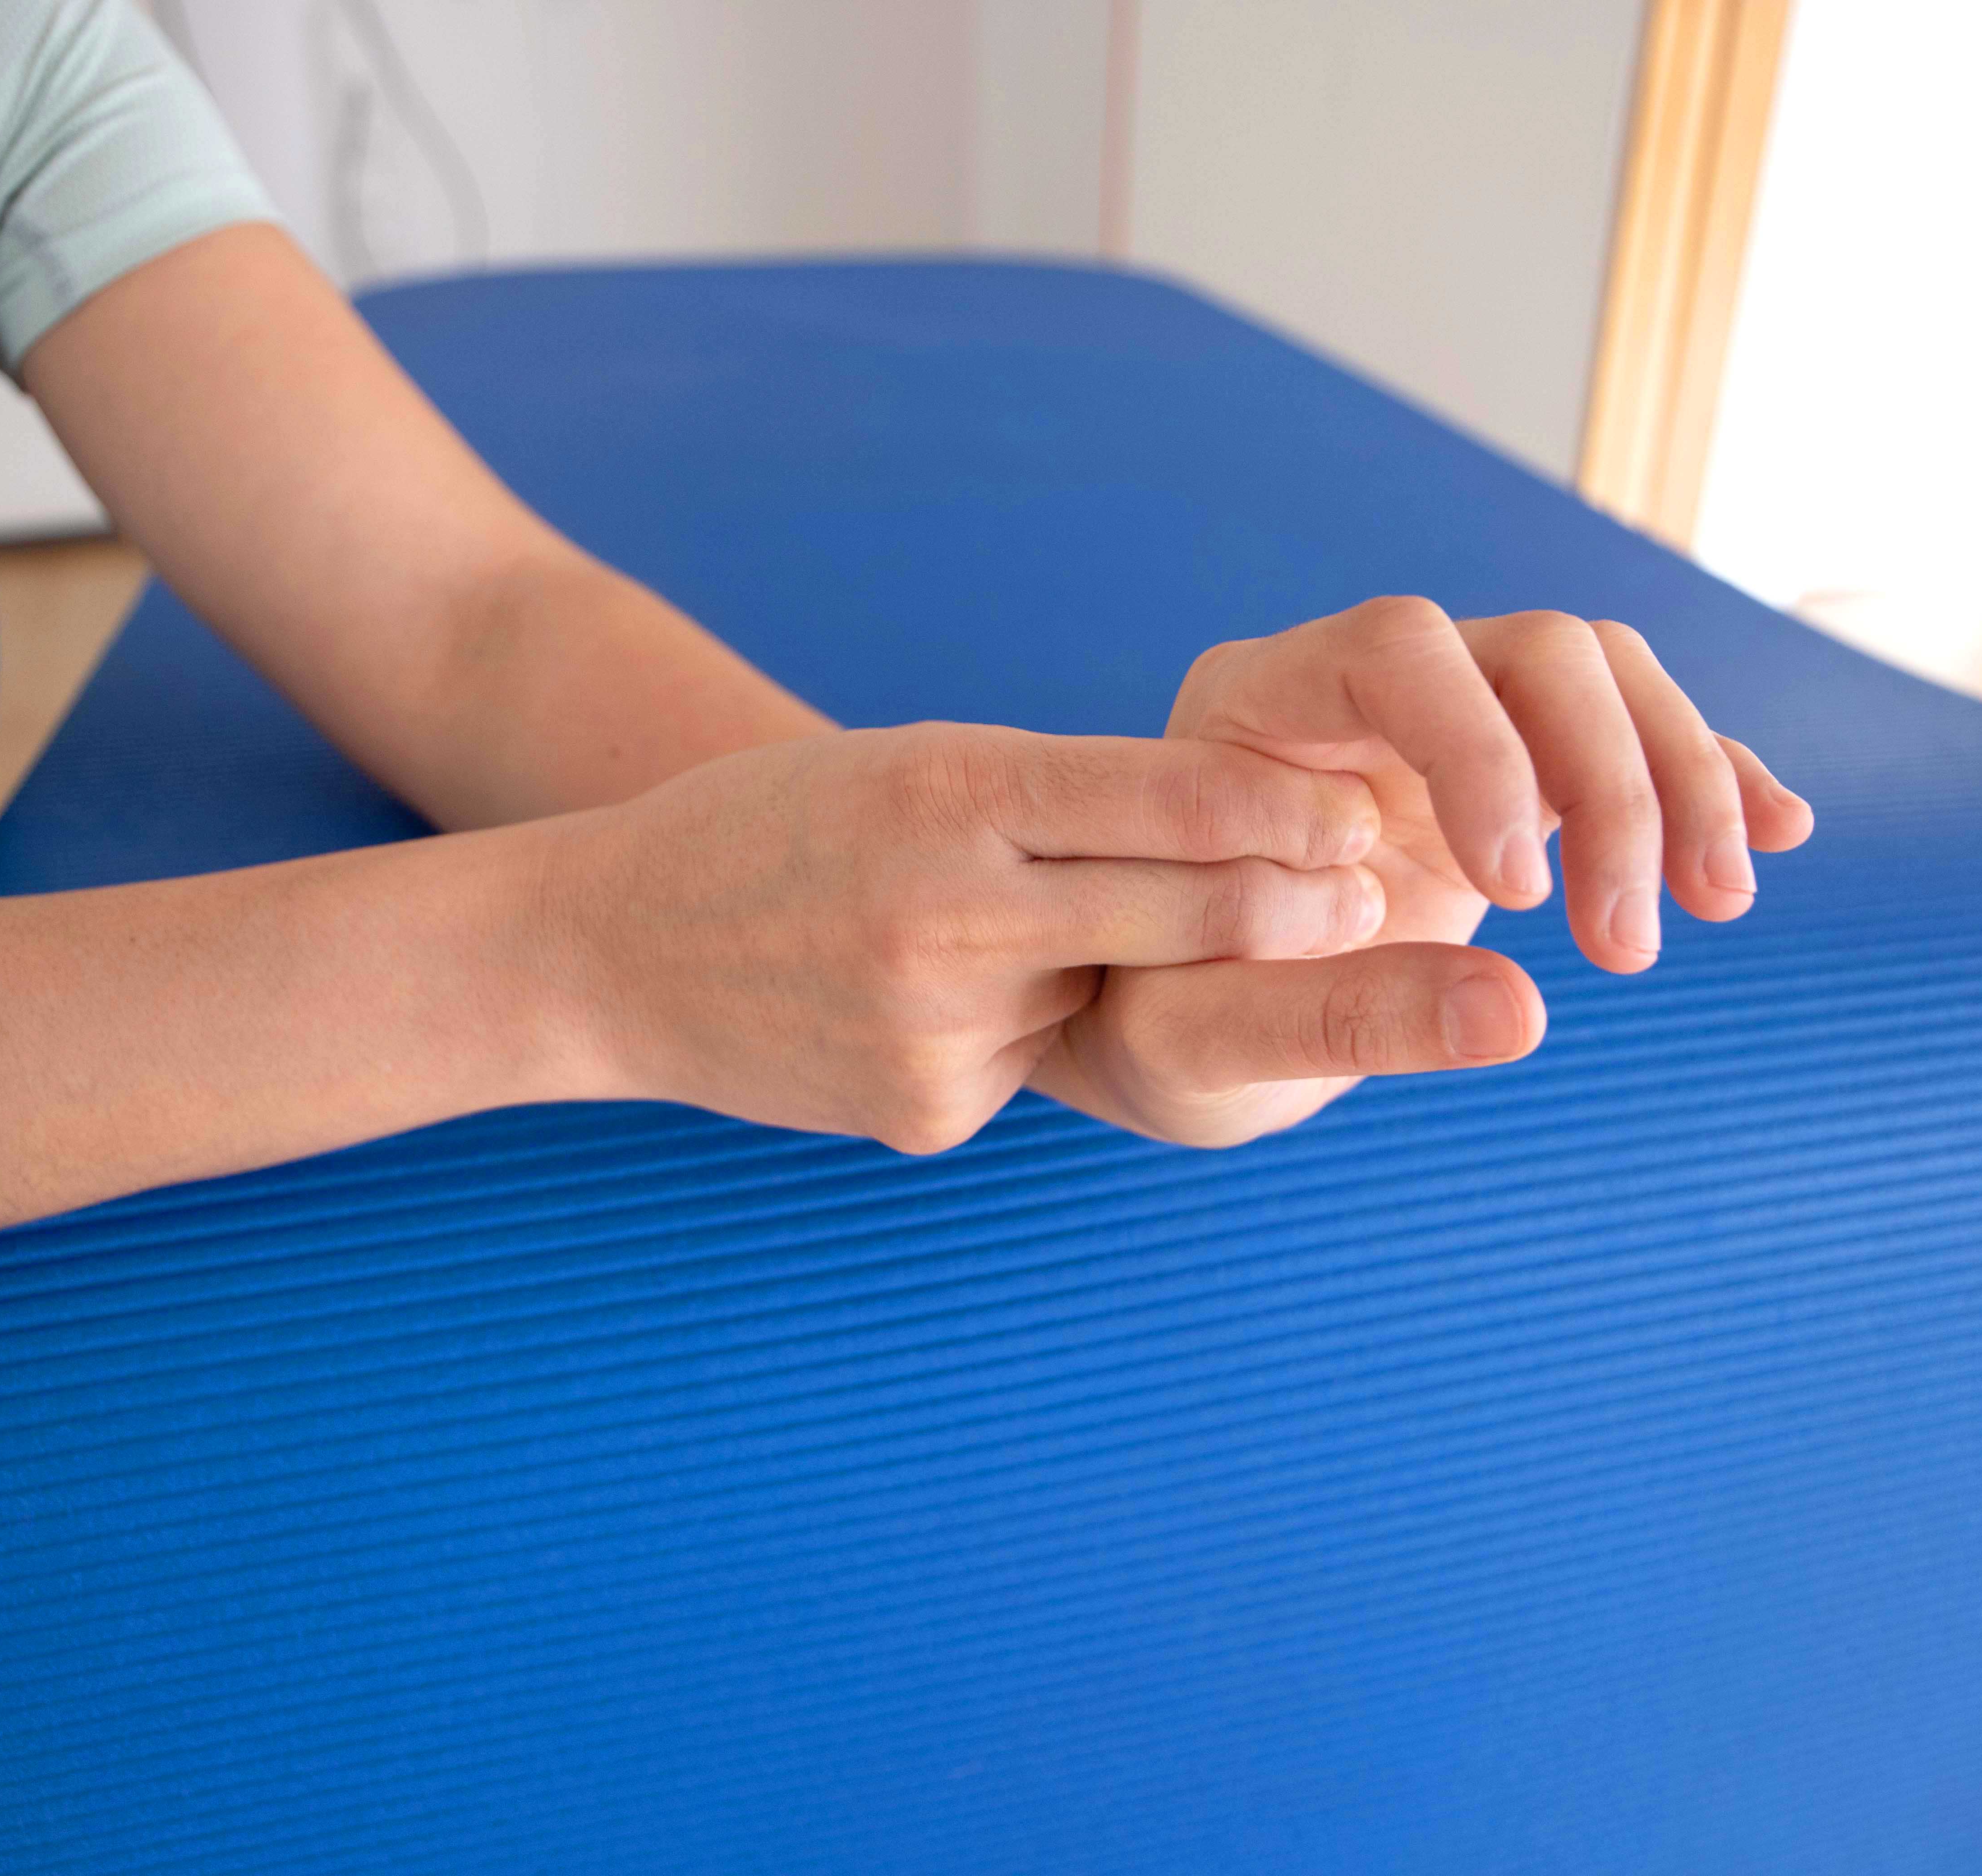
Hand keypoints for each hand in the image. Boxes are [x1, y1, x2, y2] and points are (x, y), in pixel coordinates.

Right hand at [548, 722, 1391, 1153]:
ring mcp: (935, 1020)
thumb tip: (1258, 838)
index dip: (1290, 815)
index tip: (1367, 823)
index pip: (1172, 794)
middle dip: (1299, 910)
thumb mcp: (912, 765)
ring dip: (1117, 970)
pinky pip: (1029, 1063)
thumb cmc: (788, 830)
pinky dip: (1014, 1031)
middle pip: (1187, 907)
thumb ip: (1061, 799)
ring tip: (1024, 938)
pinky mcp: (927, 1111)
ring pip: (1107, 991)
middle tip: (1371, 900)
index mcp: (949, 784)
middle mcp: (949, 903)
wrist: (611, 949)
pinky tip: (917, 1007)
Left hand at [1033, 597, 1815, 1145]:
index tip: (1517, 894)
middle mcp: (1358, 688)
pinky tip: (1775, 839)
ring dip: (1677, 783)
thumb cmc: (1155, 1023)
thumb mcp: (1207, 1043)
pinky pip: (1630, 739)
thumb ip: (1343, 1020)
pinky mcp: (1513, 775)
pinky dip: (1708, 780)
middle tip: (1625, 945)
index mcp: (1255, 708)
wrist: (1161, 1028)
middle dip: (1608, 783)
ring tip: (1708, 909)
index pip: (1394, 648)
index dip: (1478, 746)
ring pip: (1601, 679)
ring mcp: (1447, 721)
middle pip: (1530, 650)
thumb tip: (1524, 1014)